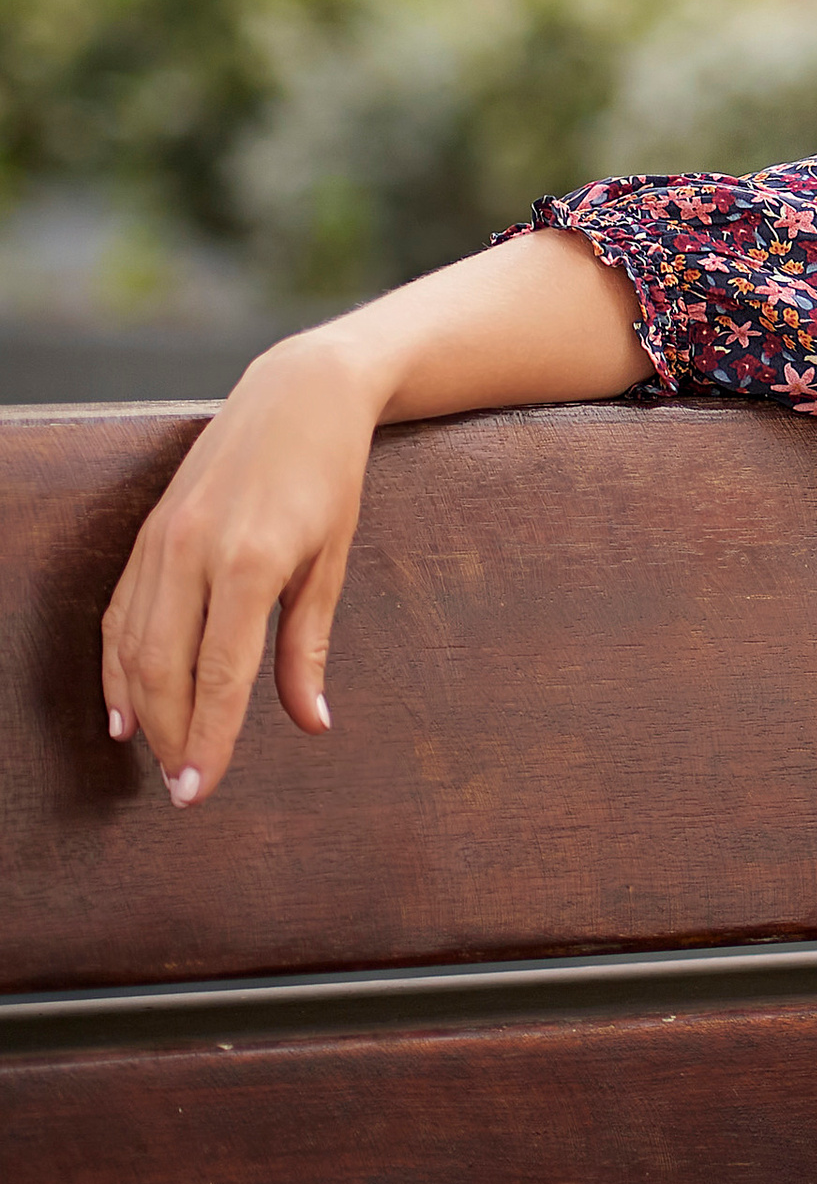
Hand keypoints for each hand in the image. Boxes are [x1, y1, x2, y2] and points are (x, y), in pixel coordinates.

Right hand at [100, 329, 380, 805]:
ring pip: (134, 645)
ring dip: (141, 709)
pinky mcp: (148, 532)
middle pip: (165, 669)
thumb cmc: (330, 476)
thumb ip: (308, 647)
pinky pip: (120, 611)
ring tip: (159, 757)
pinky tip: (123, 707)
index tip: (200, 790)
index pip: (218, 675)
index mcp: (248, 562)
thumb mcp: (332, 562)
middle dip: (171, 735)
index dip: (209, 739)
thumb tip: (311, 724)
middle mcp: (193, 551)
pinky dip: (117, 664)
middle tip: (184, 788)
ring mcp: (163, 539)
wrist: (299, 393)